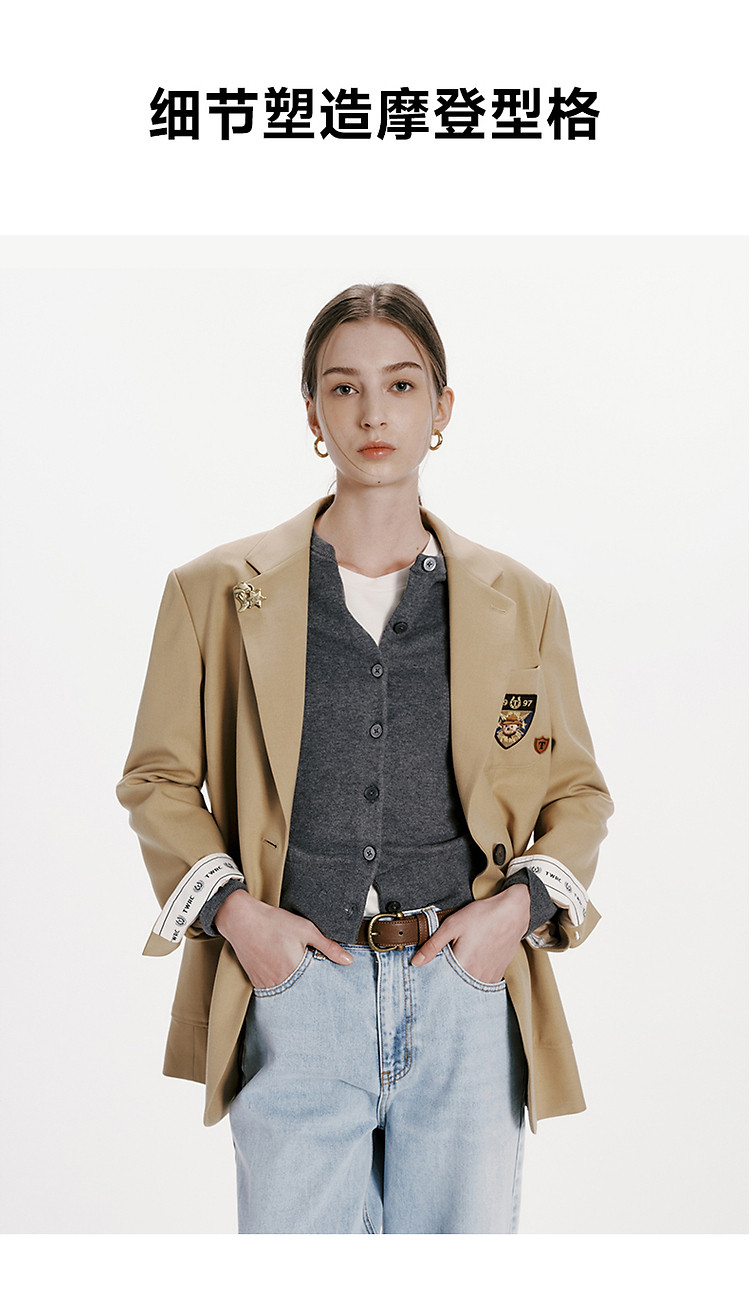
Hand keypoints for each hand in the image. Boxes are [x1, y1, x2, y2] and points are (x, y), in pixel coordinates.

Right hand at [214, 890, 352, 989]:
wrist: (241, 919)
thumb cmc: (273, 922)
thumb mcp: (306, 929)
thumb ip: (328, 947)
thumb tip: (348, 960)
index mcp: (295, 970)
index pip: (316, 987)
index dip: (324, 986)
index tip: (331, 988)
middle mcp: (280, 981)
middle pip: (301, 993)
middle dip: (310, 990)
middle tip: (312, 980)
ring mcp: (266, 984)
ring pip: (287, 994)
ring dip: (295, 989)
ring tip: (297, 976)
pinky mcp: (256, 982)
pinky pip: (272, 991)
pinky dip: (280, 986)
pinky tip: (282, 974)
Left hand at [411, 886, 530, 983]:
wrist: (513, 912)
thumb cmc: (483, 916)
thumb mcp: (452, 925)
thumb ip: (432, 946)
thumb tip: (416, 962)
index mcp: (463, 965)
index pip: (441, 982)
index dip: (433, 978)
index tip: (429, 973)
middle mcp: (477, 976)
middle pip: (455, 985)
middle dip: (447, 980)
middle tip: (446, 964)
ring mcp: (489, 977)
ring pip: (469, 986)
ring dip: (461, 979)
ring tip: (461, 961)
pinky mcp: (498, 974)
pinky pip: (481, 982)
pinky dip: (474, 977)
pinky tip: (472, 964)